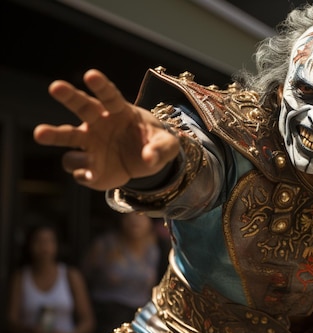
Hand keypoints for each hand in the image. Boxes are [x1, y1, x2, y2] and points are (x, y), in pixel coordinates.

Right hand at [33, 69, 179, 189]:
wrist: (145, 164)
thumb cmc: (153, 144)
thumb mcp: (167, 145)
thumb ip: (162, 149)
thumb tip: (149, 158)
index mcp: (120, 112)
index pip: (109, 95)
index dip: (101, 85)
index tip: (91, 74)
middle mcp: (99, 123)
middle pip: (82, 106)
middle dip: (69, 96)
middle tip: (56, 86)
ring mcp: (90, 144)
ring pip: (67, 136)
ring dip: (54, 134)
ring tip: (40, 133)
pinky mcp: (87, 166)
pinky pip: (78, 167)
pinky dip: (82, 171)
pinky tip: (89, 174)